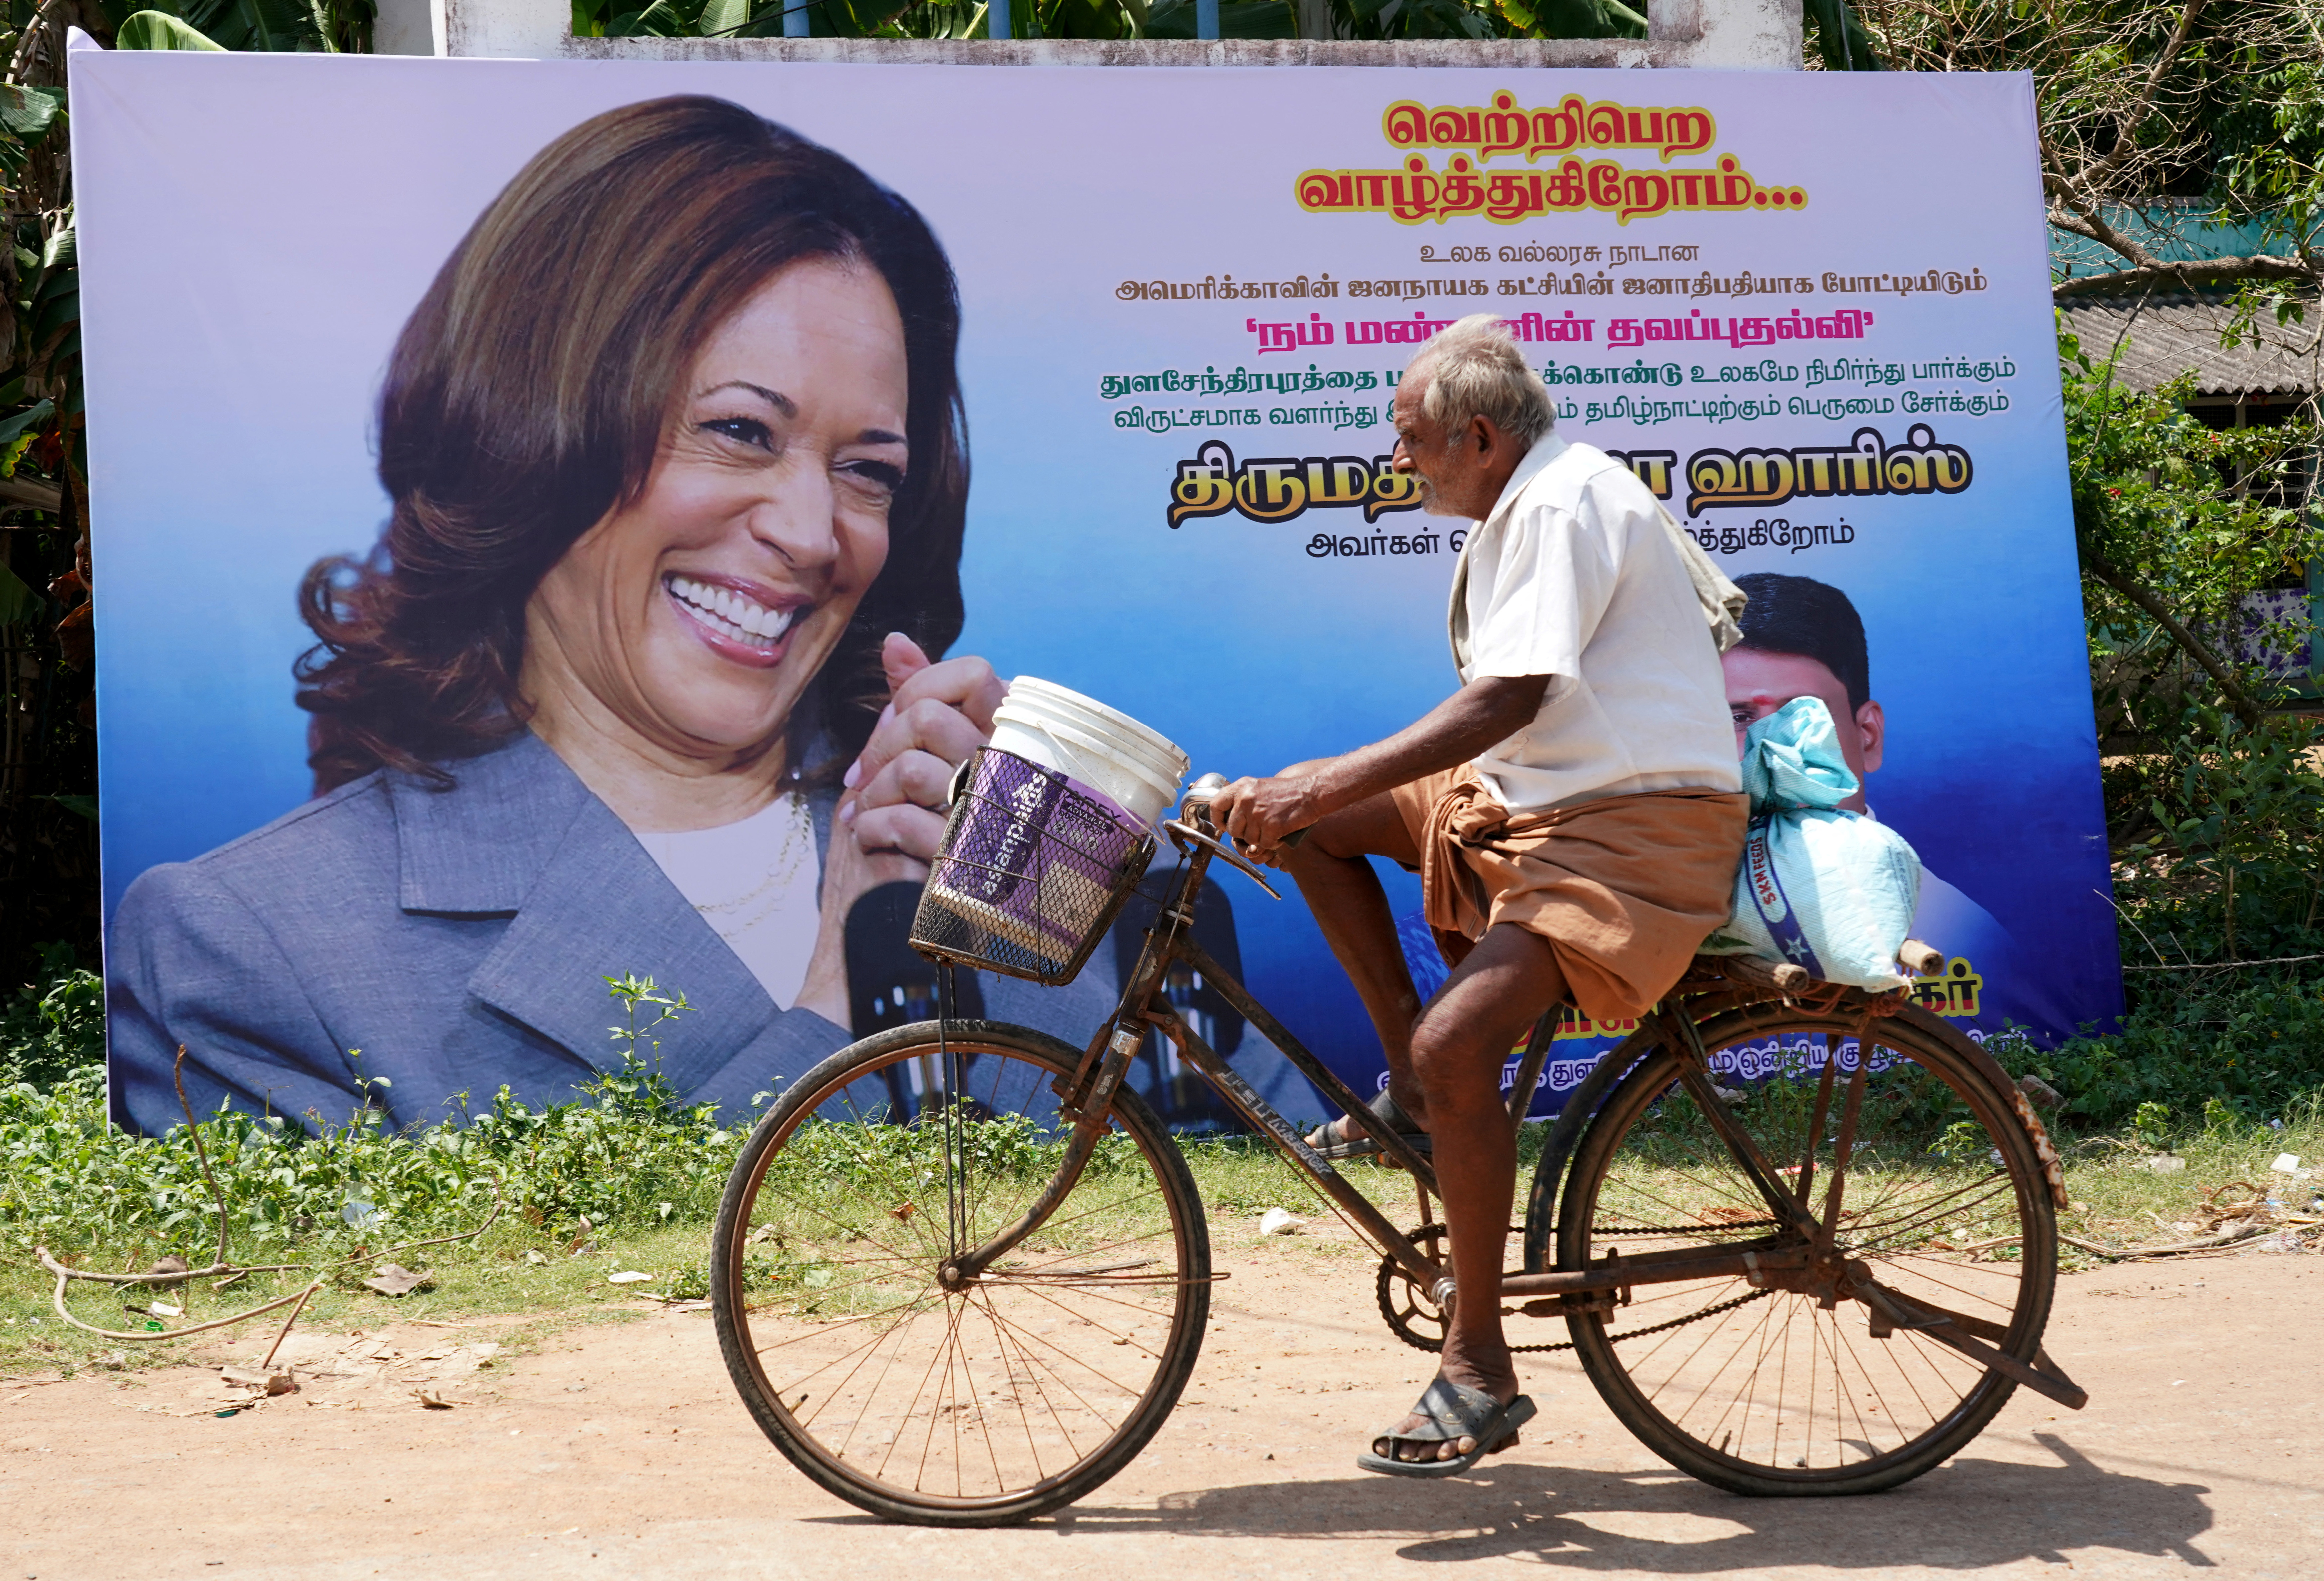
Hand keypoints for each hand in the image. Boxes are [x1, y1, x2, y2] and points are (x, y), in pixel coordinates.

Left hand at [842, 632, 1003, 862]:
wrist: (986, 902)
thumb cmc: (963, 810)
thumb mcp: (947, 746)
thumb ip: (927, 693)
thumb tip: (894, 642)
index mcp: (1012, 732)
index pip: (972, 673)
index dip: (918, 690)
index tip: (895, 719)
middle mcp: (1011, 766)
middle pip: (926, 717)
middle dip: (879, 746)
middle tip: (862, 778)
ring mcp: (994, 811)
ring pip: (911, 768)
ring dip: (872, 793)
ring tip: (865, 812)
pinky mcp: (970, 856)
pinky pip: (903, 822)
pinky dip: (872, 828)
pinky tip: (870, 837)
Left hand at [1209, 760, 1331, 865]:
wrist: (1311, 793)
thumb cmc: (1286, 792)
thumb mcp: (1259, 787)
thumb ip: (1242, 799)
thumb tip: (1227, 819)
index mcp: (1242, 787)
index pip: (1216, 805)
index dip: (1218, 819)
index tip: (1225, 825)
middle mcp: (1246, 799)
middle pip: (1233, 829)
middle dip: (1244, 833)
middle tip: (1259, 827)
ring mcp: (1258, 813)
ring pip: (1249, 839)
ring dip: (1261, 838)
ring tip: (1273, 827)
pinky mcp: (1271, 826)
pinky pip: (1265, 844)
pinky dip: (1273, 843)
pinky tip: (1280, 832)